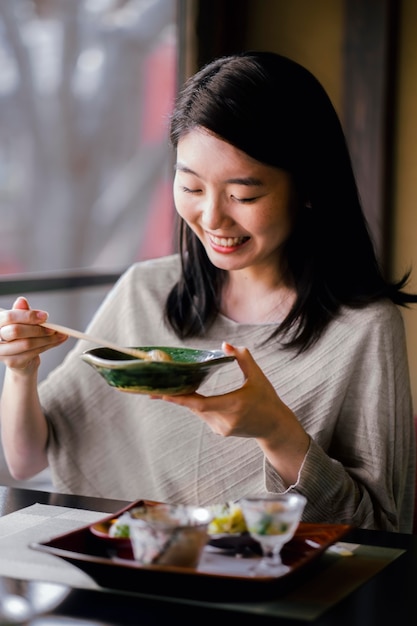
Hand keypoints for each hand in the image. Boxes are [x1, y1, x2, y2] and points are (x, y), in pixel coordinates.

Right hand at [0, 296, 67, 370]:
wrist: (22, 359)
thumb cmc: (21, 337)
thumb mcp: (22, 322)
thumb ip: (22, 312)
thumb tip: (21, 300)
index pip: (9, 317)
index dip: (28, 316)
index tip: (45, 316)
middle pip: (16, 331)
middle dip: (38, 329)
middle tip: (53, 328)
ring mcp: (2, 352)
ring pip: (27, 343)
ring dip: (47, 339)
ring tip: (60, 335)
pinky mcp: (13, 362)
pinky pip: (33, 353)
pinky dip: (48, 346)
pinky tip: (56, 341)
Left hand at [159, 341, 296, 438]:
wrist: (275, 426)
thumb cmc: (267, 398)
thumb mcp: (258, 376)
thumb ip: (243, 358)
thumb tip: (224, 345)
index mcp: (234, 405)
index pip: (200, 404)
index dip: (180, 399)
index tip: (161, 394)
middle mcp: (225, 420)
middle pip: (194, 406)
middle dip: (176, 395)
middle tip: (154, 385)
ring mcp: (221, 428)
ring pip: (198, 410)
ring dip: (187, 399)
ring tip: (169, 386)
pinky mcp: (220, 431)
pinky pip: (203, 414)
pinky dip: (197, 404)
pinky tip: (189, 394)